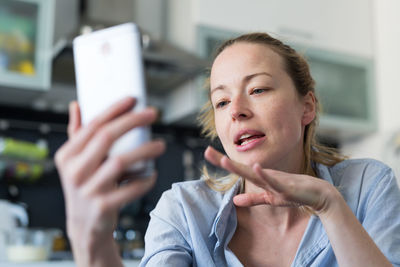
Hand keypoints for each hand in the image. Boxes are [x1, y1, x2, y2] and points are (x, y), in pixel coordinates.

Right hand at [55, 97, 164, 264]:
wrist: (85, 226)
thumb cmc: (84, 186)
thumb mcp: (74, 161)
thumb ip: (76, 133)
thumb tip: (77, 104)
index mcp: (67, 156)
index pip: (92, 125)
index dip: (114, 110)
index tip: (133, 99)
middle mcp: (74, 171)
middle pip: (106, 137)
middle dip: (132, 121)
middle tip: (152, 113)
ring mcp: (88, 190)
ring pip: (120, 162)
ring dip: (144, 151)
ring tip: (161, 145)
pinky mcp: (103, 207)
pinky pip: (130, 189)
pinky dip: (145, 180)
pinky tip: (152, 174)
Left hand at [204, 146, 336, 213]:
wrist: (319, 194)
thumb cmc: (295, 193)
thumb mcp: (270, 198)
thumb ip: (253, 199)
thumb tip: (235, 201)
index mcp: (260, 178)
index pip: (238, 170)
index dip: (223, 163)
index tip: (208, 153)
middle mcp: (265, 175)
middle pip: (240, 168)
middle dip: (223, 161)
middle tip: (207, 151)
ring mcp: (274, 180)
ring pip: (253, 173)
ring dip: (239, 168)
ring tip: (223, 161)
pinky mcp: (285, 186)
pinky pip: (273, 180)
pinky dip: (264, 175)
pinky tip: (255, 167)